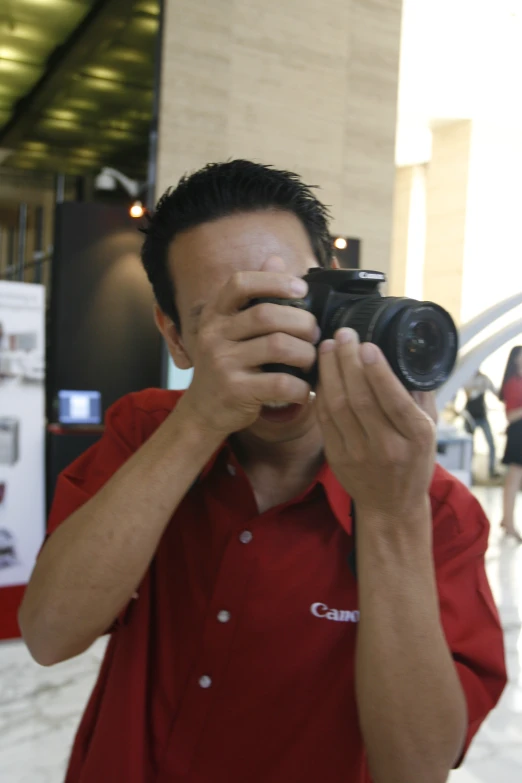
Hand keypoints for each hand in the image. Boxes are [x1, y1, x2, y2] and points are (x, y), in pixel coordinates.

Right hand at [180, 258, 318, 436]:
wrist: (204, 410)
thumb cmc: (227, 365)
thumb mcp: (232, 328)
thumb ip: (254, 296)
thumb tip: (276, 259)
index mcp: (215, 314)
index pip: (240, 283)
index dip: (274, 281)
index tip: (301, 288)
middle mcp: (214, 335)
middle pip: (267, 315)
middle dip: (301, 322)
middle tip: (315, 333)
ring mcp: (222, 363)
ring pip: (278, 347)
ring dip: (306, 353)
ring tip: (311, 360)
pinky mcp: (235, 391)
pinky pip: (281, 383)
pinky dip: (301, 387)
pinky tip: (305, 389)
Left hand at [316, 328, 435, 518]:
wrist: (391, 507)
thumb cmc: (414, 464)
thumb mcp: (430, 431)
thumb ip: (419, 396)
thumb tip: (406, 356)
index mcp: (415, 437)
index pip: (393, 400)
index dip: (377, 371)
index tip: (366, 345)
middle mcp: (386, 447)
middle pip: (360, 399)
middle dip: (347, 362)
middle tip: (342, 335)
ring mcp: (358, 453)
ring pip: (337, 406)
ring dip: (329, 372)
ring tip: (328, 346)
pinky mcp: (336, 457)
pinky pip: (324, 419)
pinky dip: (320, 392)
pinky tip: (321, 372)